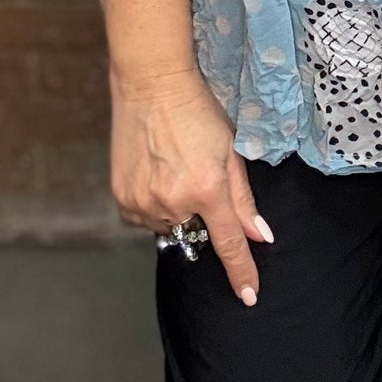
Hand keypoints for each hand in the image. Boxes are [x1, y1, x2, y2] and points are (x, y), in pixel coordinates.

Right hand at [109, 64, 272, 304]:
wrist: (151, 84)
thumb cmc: (196, 111)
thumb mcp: (230, 150)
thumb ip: (243, 200)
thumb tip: (260, 236)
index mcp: (206, 189)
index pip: (228, 244)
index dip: (241, 272)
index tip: (249, 296)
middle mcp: (172, 202)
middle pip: (196, 233)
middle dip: (202, 216)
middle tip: (197, 177)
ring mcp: (142, 202)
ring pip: (168, 227)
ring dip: (176, 211)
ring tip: (175, 169)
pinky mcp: (121, 197)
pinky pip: (144, 218)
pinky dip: (154, 205)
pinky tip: (157, 173)